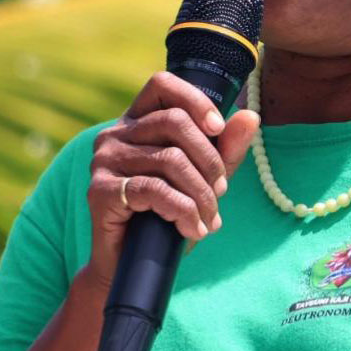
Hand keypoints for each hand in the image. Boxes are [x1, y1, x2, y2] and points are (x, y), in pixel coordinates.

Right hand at [85, 71, 259, 285]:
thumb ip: (226, 148)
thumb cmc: (168, 216)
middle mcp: (115, 134)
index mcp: (137, 122)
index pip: (163, 85)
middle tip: (221, 191)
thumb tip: (250, 116)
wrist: (133, 265)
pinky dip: (184, 211)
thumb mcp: (204, 178)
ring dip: (202, 195)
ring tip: (209, 219)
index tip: (219, 129)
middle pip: (175, 122)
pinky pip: (154, 190)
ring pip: (171, 159)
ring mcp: (104, 161)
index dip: (195, 100)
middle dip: (210, 160)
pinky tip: (193, 229)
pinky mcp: (100, 191)